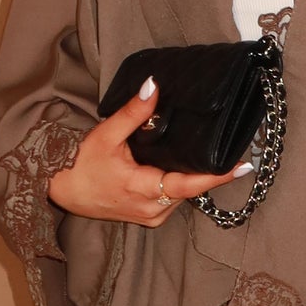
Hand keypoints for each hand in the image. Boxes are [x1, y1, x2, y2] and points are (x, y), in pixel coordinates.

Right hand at [48, 77, 252, 227]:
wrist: (62, 190)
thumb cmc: (82, 163)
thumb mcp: (107, 134)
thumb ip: (134, 113)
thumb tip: (154, 87)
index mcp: (143, 189)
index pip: (188, 185)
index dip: (217, 177)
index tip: (243, 167)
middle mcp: (151, 208)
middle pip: (191, 188)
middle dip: (208, 171)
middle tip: (231, 150)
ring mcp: (151, 216)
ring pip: (183, 195)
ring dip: (193, 177)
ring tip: (209, 156)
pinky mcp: (149, 218)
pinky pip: (174, 200)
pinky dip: (180, 184)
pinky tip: (182, 167)